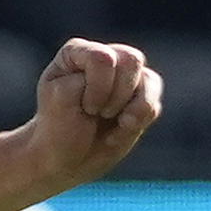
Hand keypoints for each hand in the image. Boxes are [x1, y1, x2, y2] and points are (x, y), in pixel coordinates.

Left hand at [26, 39, 162, 185]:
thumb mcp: (59, 102)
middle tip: (94, 113)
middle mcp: (106, 55)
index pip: (103, 59)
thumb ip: (87, 81)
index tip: (82, 107)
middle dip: (115, 97)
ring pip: (150, 81)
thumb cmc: (57, 127)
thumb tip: (129, 80)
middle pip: (132, 60)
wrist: (65, 159)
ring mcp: (126, 76)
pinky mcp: (143, 97)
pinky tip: (118, 131)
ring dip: (129, 111)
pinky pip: (153, 105)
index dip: (97, 88)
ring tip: (108, 122)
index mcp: (77, 52)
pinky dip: (137, 123)